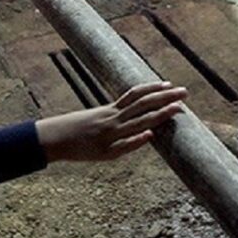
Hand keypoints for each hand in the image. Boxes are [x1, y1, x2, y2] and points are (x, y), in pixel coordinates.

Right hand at [36, 81, 186, 161]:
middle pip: (143, 105)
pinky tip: (151, 136)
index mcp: (110, 110)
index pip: (135, 95)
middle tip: (185, 92)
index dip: (153, 89)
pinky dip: (137, 140)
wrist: (52, 139)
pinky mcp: (104, 152)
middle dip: (165, 98)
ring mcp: (109, 134)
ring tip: (178, 110)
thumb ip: (112, 116)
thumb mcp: (94, 118)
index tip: (169, 85)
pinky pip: (123, 146)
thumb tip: (128, 118)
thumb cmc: (73, 129)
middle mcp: (112, 119)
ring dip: (160, 115)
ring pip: (138, 122)